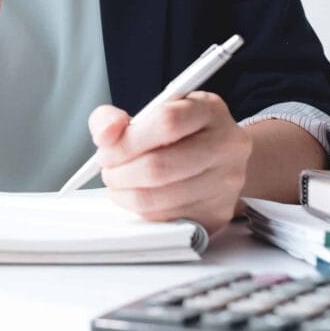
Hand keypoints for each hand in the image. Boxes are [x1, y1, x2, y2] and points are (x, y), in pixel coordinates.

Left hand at [88, 92, 252, 235]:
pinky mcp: (217, 214)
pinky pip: (165, 220)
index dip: (127, 140)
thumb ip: (115, 117)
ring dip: (125, 194)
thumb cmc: (180, 134)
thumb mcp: (150, 112)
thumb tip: (104, 134)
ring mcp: (226, 183)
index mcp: (209, 111)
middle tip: (108, 170)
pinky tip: (140, 196)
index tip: (106, 150)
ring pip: (157, 198)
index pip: (166, 122)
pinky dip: (142, 211)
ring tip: (120, 183)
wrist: (220, 158)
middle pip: (159, 166)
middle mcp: (226, 146)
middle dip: (120, 172)